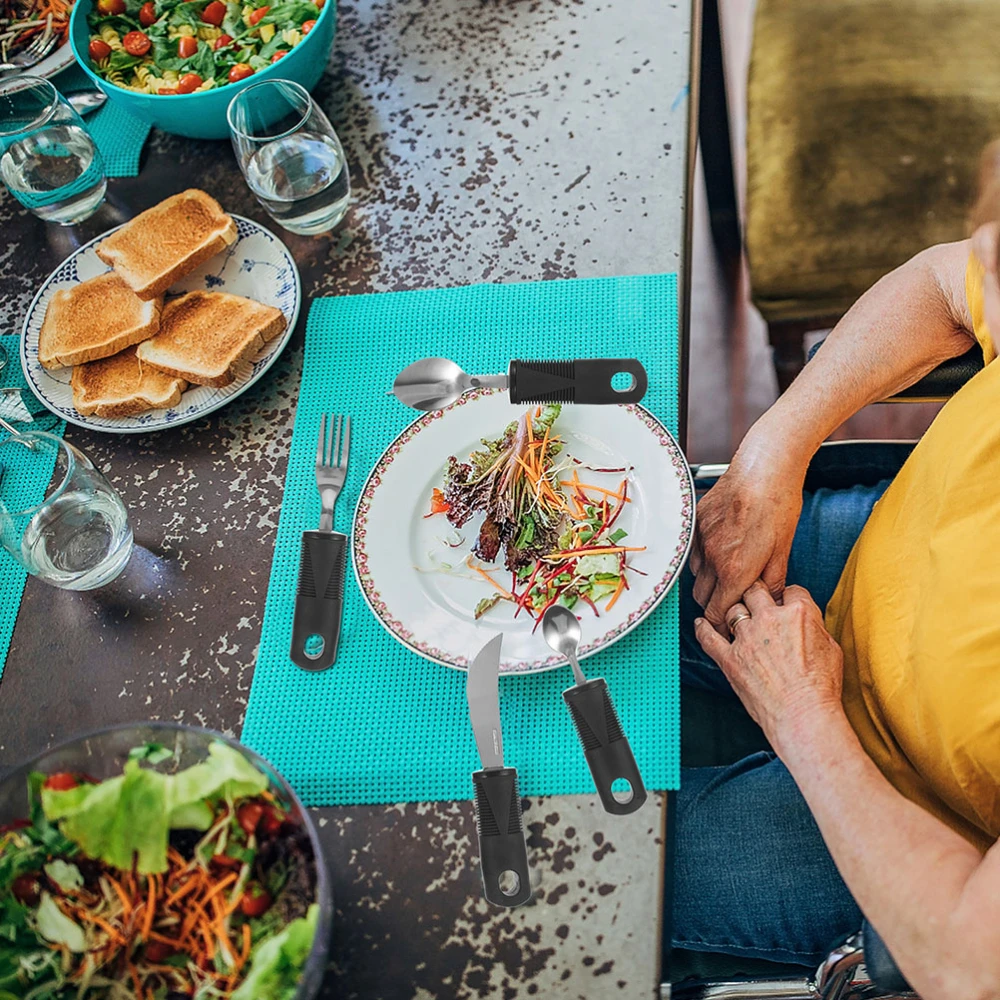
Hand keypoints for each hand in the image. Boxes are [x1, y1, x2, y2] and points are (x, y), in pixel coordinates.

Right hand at [690, 451, 804, 633]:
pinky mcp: (696, 522)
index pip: (716, 613)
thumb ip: (772, 582)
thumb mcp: (783, 550)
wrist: (764, 468)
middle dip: (714, 604)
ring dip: (708, 580)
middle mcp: (712, 558)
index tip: (729, 625)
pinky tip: (721, 549)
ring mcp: (700, 539)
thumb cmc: (778, 505)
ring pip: (696, 575)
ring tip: (728, 572)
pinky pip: (693, 551)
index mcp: (734, 571)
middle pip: (701, 598)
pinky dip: (702, 558)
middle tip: (731, 600)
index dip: (722, 624)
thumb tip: (770, 603)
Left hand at [694, 581, 843, 751]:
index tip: (784, 604)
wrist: (803, 715)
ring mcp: (747, 637)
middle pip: (755, 591)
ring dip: (735, 613)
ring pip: (732, 609)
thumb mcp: (831, 648)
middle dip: (756, 594)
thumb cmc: (821, 687)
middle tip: (756, 602)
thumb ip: (814, 626)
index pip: (791, 590)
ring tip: (736, 619)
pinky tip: (701, 624)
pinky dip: (702, 629)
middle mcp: (770, 619)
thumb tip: (806, 621)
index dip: (788, 597)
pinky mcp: (729, 658)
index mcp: (799, 613)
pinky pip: (708, 637)